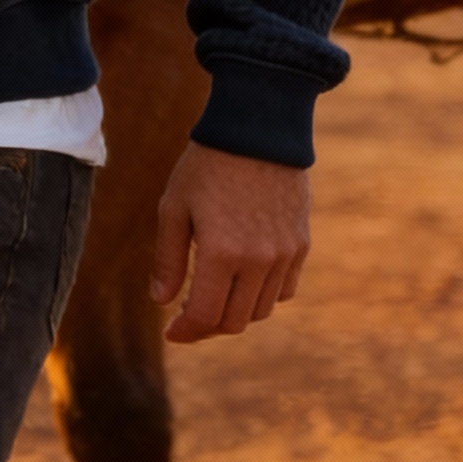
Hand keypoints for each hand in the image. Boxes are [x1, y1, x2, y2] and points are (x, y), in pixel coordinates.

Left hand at [150, 142, 309, 343]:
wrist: (258, 128)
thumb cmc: (207, 164)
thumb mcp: (175, 206)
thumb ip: (168, 258)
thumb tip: (161, 301)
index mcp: (222, 254)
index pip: (205, 316)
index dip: (186, 331)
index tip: (171, 332)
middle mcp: (258, 261)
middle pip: (235, 321)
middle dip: (208, 326)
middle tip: (188, 315)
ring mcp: (284, 255)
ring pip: (261, 310)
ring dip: (235, 311)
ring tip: (214, 296)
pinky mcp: (301, 244)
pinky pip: (284, 289)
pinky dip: (262, 295)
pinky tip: (243, 280)